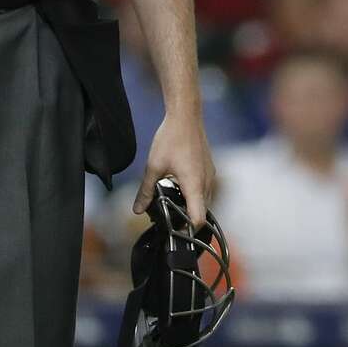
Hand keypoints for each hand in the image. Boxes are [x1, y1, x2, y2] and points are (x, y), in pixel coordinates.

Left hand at [133, 111, 214, 228]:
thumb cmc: (171, 138)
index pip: (199, 219)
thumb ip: (146, 191)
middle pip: (202, 212)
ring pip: (204, 200)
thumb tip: (137, 210)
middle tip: (166, 217)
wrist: (186, 115)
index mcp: (194, 185)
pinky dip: (194, 193)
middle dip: (186, 218)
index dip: (188, 230)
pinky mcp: (209, 167)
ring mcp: (210, 174)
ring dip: (191, 205)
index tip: (174, 230)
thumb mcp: (153, 167)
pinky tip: (178, 185)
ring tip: (171, 201)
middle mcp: (206, 182)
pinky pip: (205, 188)